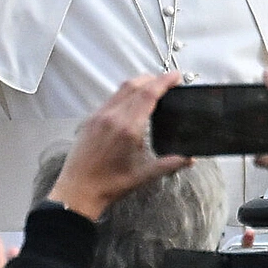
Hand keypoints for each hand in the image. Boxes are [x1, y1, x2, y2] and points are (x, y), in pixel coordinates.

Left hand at [49, 72, 189, 221]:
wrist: (78, 191)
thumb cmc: (108, 185)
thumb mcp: (144, 175)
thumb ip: (169, 163)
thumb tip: (189, 158)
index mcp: (127, 128)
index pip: (148, 94)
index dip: (164, 81)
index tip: (175, 76)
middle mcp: (112, 117)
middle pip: (135, 85)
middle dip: (153, 79)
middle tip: (167, 81)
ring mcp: (99, 116)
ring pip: (121, 89)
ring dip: (139, 83)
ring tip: (152, 87)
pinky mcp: (90, 119)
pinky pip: (111, 98)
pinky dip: (125, 93)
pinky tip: (131, 102)